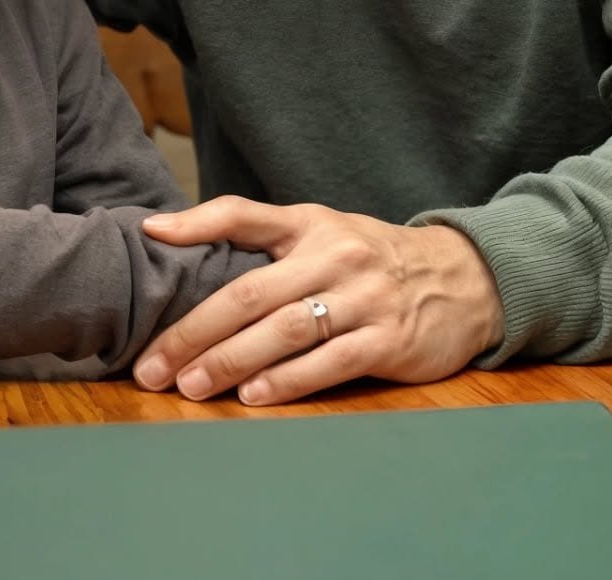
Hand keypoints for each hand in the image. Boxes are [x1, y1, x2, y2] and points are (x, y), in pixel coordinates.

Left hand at [133, 197, 503, 404]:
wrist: (461, 278)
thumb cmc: (370, 258)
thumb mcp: (321, 231)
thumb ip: (262, 237)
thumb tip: (182, 240)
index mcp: (310, 223)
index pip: (243, 215)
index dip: (195, 222)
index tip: (149, 236)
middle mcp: (333, 255)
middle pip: (250, 293)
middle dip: (195, 332)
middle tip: (153, 365)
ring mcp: (363, 298)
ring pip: (283, 332)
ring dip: (231, 362)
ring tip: (190, 386)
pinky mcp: (388, 340)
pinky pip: (328, 363)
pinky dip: (286, 382)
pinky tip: (252, 397)